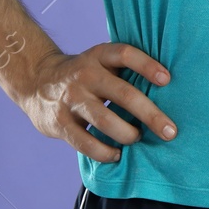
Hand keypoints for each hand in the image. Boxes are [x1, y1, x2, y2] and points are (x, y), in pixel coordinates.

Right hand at [17, 43, 177, 162]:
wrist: (37, 81)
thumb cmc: (85, 74)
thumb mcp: (100, 61)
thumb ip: (124, 71)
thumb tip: (170, 91)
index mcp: (99, 56)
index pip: (125, 54)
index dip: (147, 65)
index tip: (167, 80)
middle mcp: (85, 74)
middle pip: (123, 94)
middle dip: (151, 115)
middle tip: (170, 131)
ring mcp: (71, 99)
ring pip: (106, 121)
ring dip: (128, 134)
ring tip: (138, 138)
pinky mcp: (60, 123)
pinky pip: (86, 143)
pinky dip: (106, 152)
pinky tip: (117, 154)